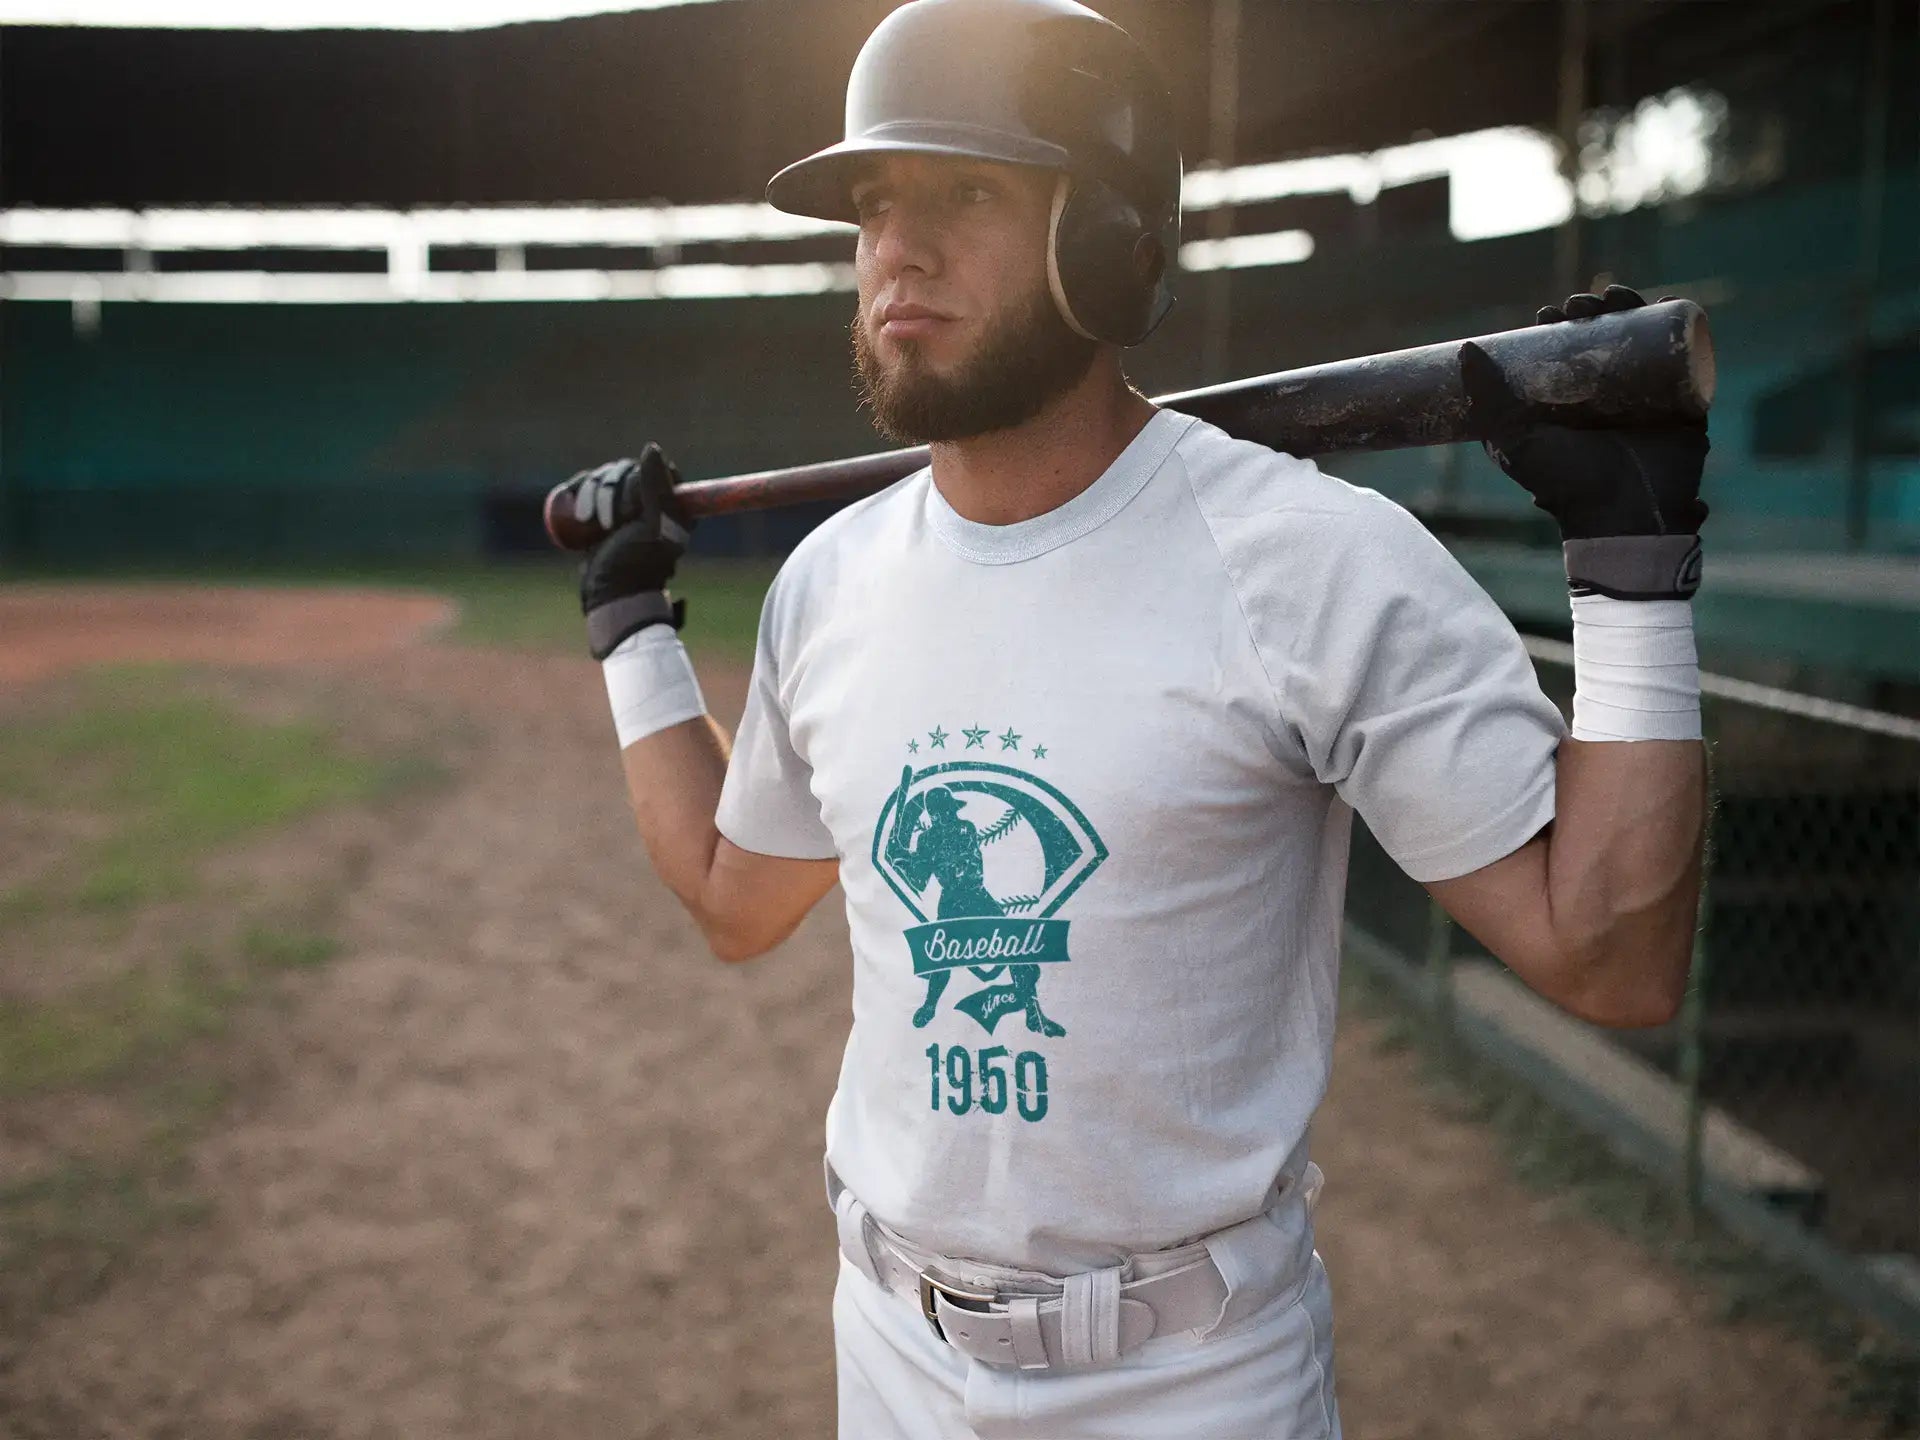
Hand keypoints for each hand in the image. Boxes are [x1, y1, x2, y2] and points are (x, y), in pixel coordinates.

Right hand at [568, 444, 696, 657]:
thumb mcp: (653, 525)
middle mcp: (650, 502)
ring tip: (589, 522)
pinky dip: (577, 492)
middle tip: (607, 523)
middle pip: (622, 471)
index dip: (632, 481)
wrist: (612, 596)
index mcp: (672, 503)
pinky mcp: (599, 514)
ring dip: (590, 495)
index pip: (650, 468)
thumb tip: (650, 447)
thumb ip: (656, 488)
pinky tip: (576, 510)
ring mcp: (623, 508)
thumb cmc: (637, 564)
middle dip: (606, 491)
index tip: (629, 508)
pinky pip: (585, 488)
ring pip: (602, 479)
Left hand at [1461, 284, 1708, 599]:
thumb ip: (1487, 401)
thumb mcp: (1514, 440)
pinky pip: (1687, 357)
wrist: (1619, 515)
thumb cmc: (1562, 483)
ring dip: (1631, 308)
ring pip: (1643, 340)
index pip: (1564, 353)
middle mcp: (1608, 398)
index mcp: (1570, 405)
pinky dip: (1682, 325)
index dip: (1557, 327)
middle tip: (1579, 301)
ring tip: (1613, 294)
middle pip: (1604, 339)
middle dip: (1594, 311)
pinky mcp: (1682, 402)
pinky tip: (1669, 300)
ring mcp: (1647, 397)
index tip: (1546, 313)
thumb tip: (1467, 349)